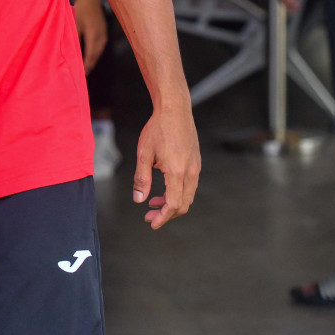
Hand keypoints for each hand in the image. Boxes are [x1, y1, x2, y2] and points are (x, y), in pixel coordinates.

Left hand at [76, 0, 107, 73]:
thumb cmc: (80, 6)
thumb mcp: (74, 23)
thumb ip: (74, 39)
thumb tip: (72, 53)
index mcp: (95, 36)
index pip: (90, 57)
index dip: (86, 67)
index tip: (81, 76)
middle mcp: (101, 36)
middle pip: (96, 55)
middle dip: (89, 65)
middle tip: (83, 74)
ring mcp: (103, 31)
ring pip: (98, 49)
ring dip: (92, 58)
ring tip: (85, 65)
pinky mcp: (101, 27)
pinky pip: (99, 43)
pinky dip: (93, 50)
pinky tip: (89, 51)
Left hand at [133, 102, 200, 229]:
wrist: (175, 110)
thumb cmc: (158, 129)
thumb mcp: (144, 154)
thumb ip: (142, 179)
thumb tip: (139, 200)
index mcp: (177, 173)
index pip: (173, 205)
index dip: (162, 218)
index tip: (152, 223)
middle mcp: (190, 173)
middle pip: (183, 204)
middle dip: (166, 214)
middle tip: (149, 215)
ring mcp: (195, 168)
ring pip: (187, 196)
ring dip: (172, 203)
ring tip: (154, 202)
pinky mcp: (196, 162)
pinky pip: (189, 185)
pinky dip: (177, 192)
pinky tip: (163, 187)